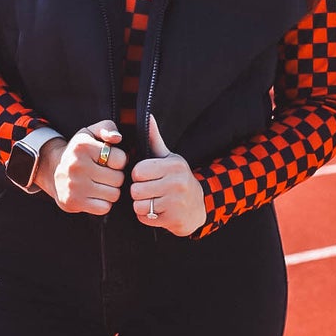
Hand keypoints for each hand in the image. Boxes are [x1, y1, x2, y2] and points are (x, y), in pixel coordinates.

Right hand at [36, 121, 126, 214]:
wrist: (52, 169)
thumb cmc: (78, 151)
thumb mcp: (90, 133)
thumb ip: (107, 128)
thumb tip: (117, 138)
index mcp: (83, 146)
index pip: (120, 159)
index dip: (118, 161)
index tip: (108, 160)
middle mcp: (77, 165)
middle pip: (118, 179)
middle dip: (115, 177)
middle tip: (104, 174)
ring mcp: (74, 185)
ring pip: (114, 195)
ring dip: (110, 191)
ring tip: (100, 184)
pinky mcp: (73, 202)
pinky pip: (104, 208)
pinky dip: (103, 203)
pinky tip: (94, 195)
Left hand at [131, 116, 207, 236]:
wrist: (199, 206)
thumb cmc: (178, 179)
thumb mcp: (169, 158)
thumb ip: (155, 139)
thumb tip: (148, 116)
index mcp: (174, 165)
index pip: (138, 171)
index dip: (138, 176)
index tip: (147, 177)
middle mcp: (177, 183)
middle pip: (136, 190)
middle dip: (139, 192)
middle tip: (150, 191)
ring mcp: (176, 203)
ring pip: (139, 206)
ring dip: (142, 206)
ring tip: (153, 201)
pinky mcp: (173, 220)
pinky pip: (144, 218)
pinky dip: (147, 217)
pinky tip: (158, 211)